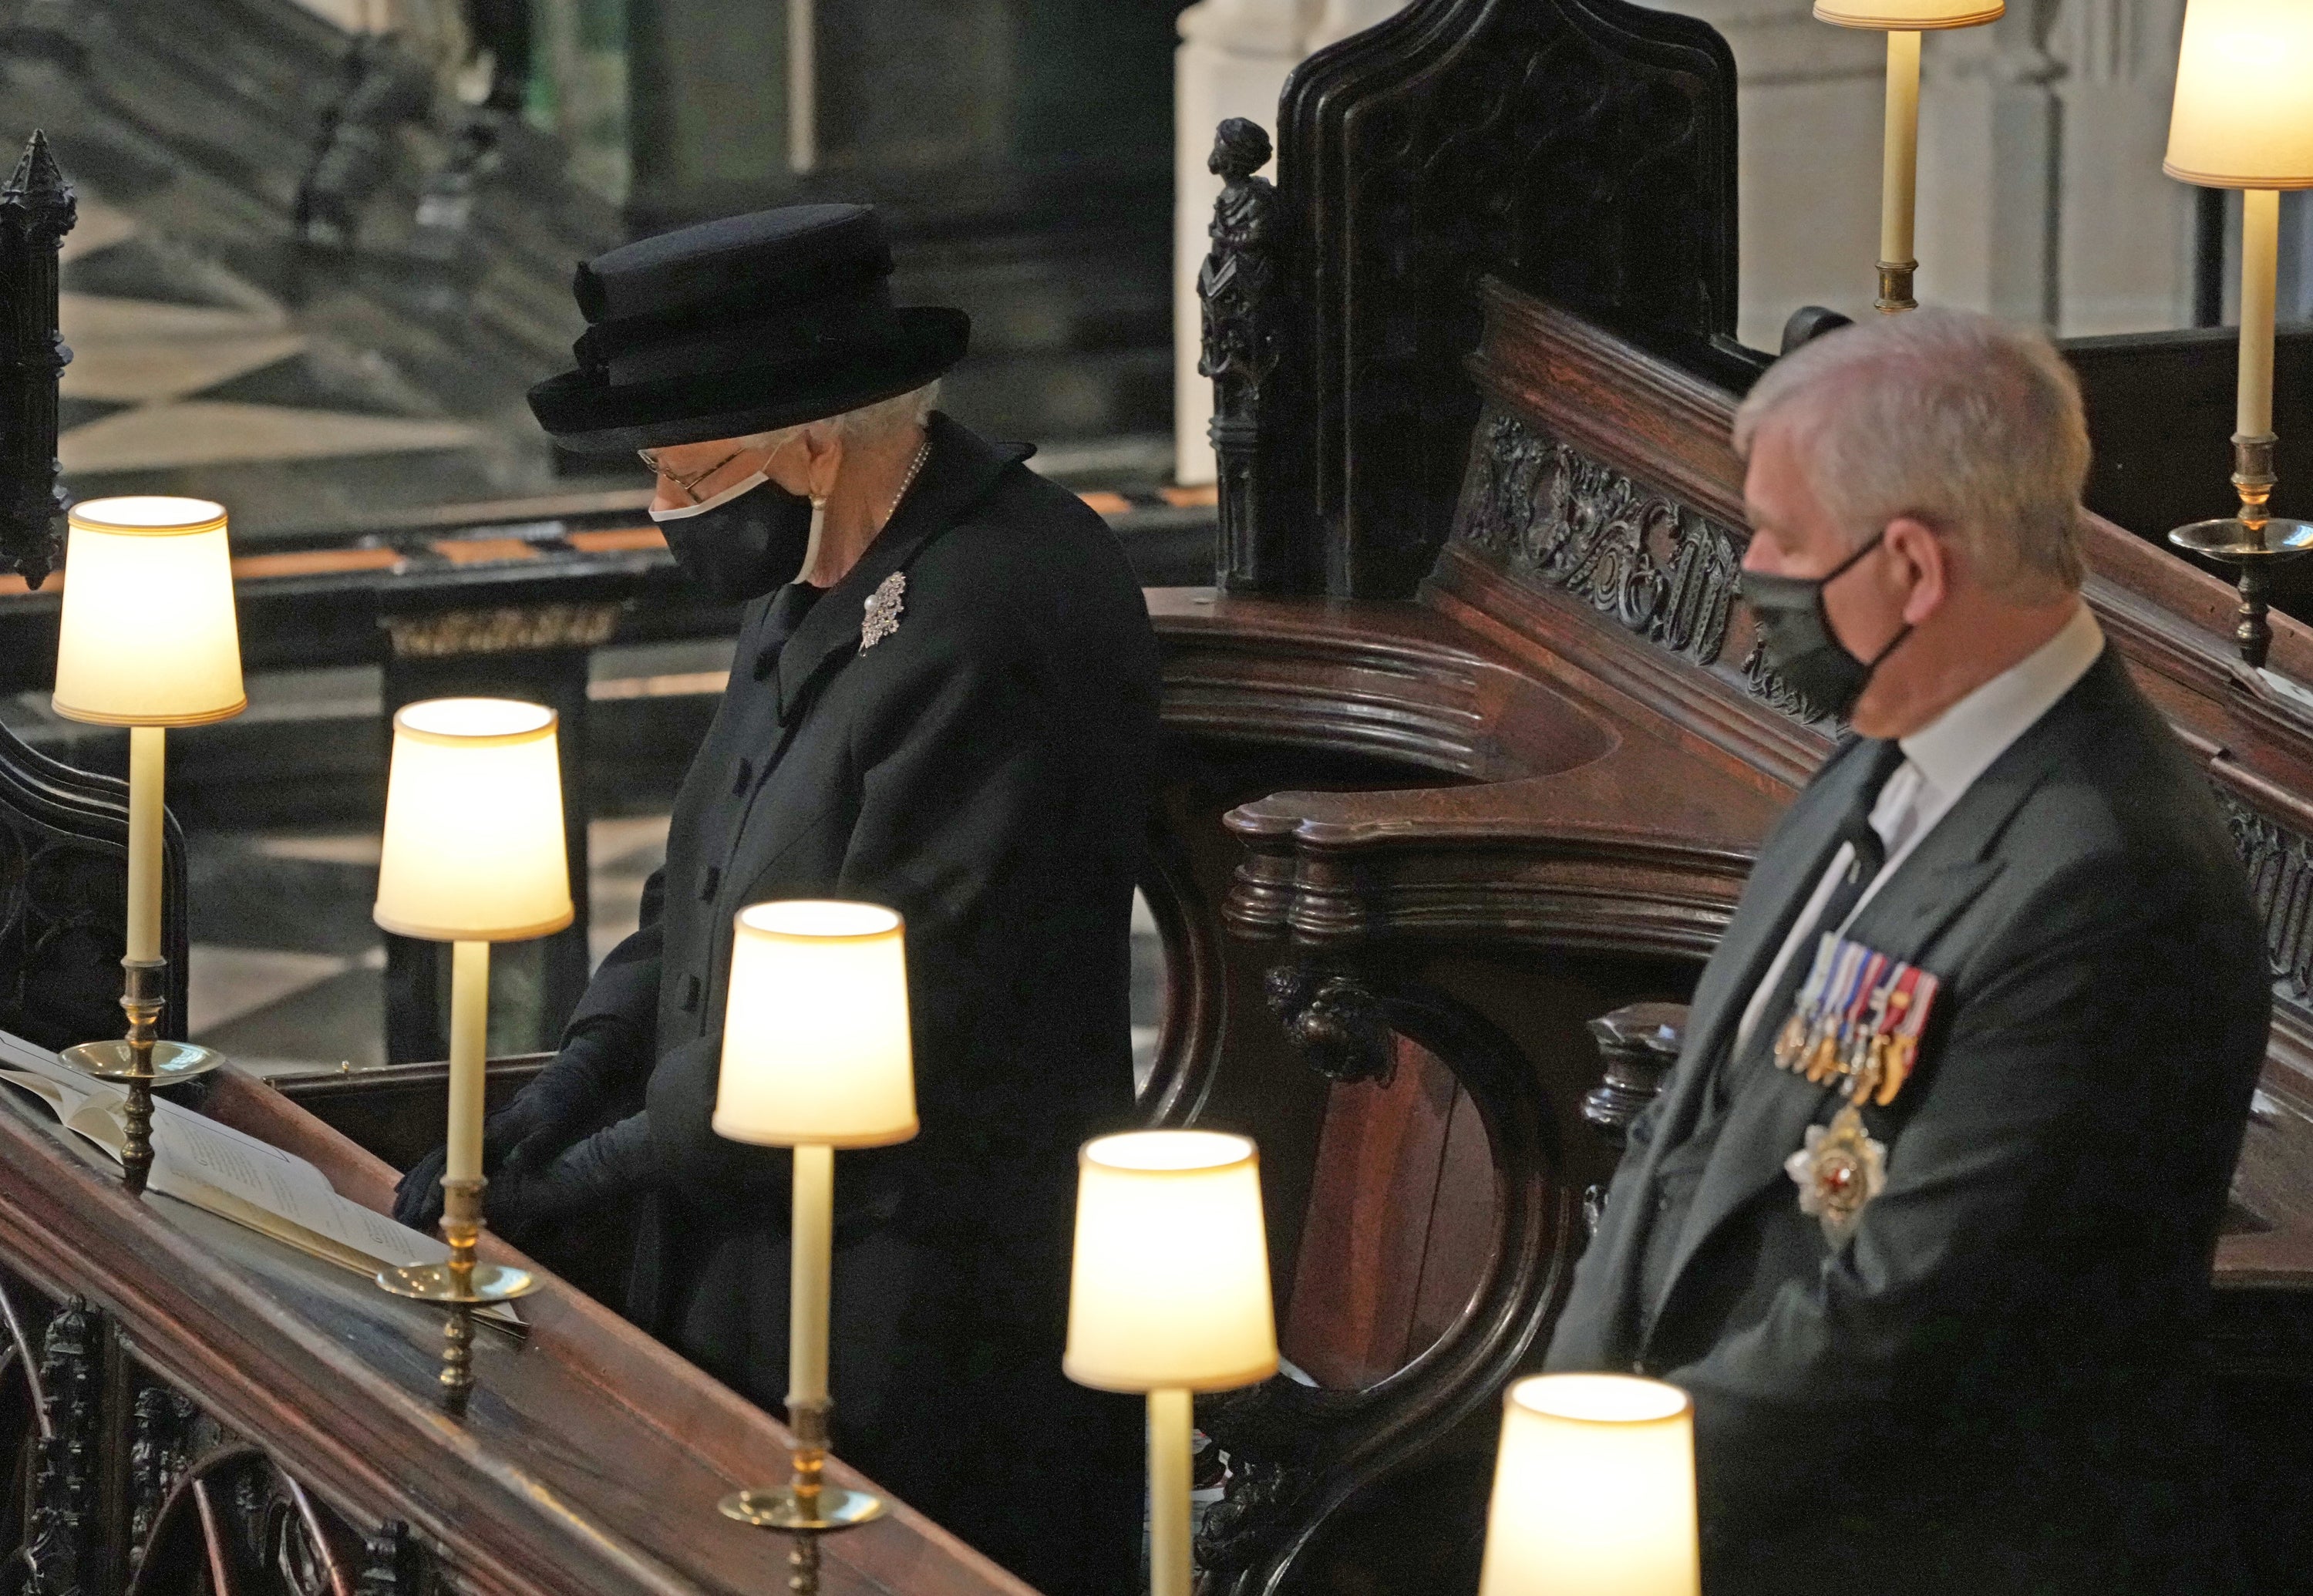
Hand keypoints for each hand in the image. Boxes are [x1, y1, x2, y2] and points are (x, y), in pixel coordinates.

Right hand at [391, 1023, 635, 1231]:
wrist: (570, 1078)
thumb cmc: (564, 1099)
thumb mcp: (558, 1119)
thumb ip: (538, 1141)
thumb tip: (516, 1160)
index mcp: (493, 1132)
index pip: (454, 1161)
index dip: (435, 1185)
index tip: (422, 1209)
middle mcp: (481, 1134)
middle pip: (440, 1162)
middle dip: (419, 1190)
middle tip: (402, 1218)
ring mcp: (483, 1136)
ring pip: (442, 1161)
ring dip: (421, 1185)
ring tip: (403, 1210)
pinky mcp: (490, 1139)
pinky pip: (455, 1161)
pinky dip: (434, 1175)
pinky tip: (426, 1191)